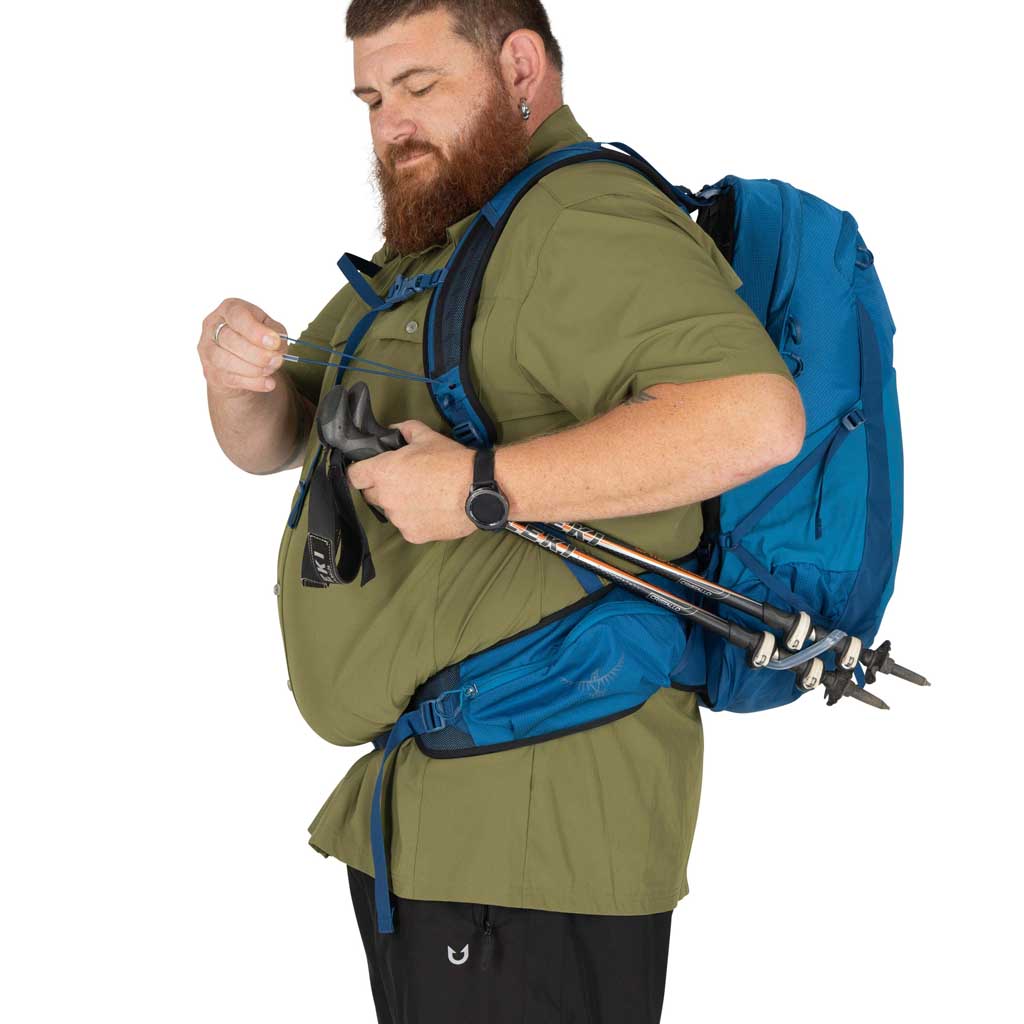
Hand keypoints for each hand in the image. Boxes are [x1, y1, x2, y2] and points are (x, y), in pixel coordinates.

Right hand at [199, 298, 286, 395]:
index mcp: (229, 309)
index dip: (255, 330)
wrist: (244, 362)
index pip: (237, 316)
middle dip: (257, 353)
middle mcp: (213, 326)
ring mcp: (209, 350)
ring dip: (253, 368)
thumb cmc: (258, 338)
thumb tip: (276, 346)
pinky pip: (231, 379)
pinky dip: (253, 382)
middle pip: (229, 339)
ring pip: (225, 360)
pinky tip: (268, 383)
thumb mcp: (271, 329)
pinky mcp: (212, 372)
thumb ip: (276, 333)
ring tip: (271, 370)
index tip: (274, 342)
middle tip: (277, 360)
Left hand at [346, 421, 476, 543]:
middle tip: (404, 480)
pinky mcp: (413, 534)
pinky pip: (407, 526)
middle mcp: (386, 497)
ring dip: (400, 504)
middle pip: (370, 495)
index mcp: (383, 471)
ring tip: (424, 495)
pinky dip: (416, 520)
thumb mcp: (427, 436)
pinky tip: (432, 509)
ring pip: (390, 511)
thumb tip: (393, 430)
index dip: (360, 471)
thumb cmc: (453, 462)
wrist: (480, 489)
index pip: (353, 475)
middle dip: (381, 487)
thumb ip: (404, 430)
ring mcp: (399, 519)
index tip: (369, 470)